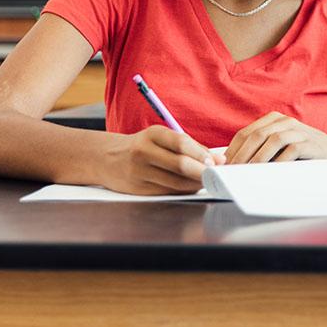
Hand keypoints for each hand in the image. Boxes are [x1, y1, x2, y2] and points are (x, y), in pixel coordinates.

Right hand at [100, 125, 223, 194]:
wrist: (107, 159)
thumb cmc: (143, 146)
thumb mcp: (161, 138)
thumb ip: (190, 146)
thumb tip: (219, 159)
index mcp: (152, 134)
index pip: (181, 143)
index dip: (201, 154)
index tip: (216, 162)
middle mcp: (143, 152)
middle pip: (179, 165)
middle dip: (202, 172)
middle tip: (216, 175)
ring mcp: (139, 172)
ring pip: (176, 182)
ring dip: (196, 184)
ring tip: (208, 181)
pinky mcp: (138, 189)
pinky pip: (168, 192)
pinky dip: (184, 190)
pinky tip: (192, 187)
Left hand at [225, 112, 326, 163]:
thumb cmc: (301, 155)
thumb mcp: (279, 148)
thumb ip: (259, 150)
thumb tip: (229, 164)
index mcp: (273, 120)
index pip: (245, 133)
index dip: (232, 151)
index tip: (224, 168)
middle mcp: (285, 121)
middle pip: (256, 135)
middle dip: (242, 156)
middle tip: (233, 173)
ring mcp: (299, 130)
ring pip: (272, 139)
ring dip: (258, 158)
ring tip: (249, 173)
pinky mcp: (311, 143)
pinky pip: (291, 150)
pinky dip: (279, 161)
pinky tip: (271, 172)